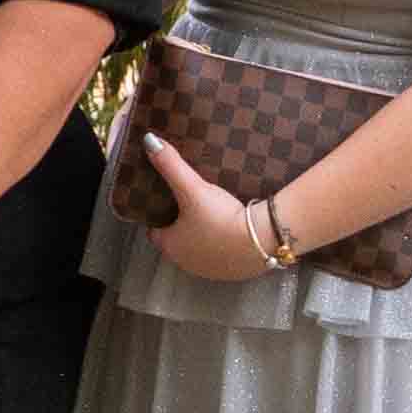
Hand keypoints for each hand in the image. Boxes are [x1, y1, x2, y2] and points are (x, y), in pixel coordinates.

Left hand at [127, 135, 280, 285]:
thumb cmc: (220, 217)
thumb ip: (171, 165)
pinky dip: (223, 245)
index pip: (155, 232)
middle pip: (178, 242)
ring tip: (211, 214)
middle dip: (181, 226)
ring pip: (200, 250)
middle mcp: (187, 264)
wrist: (263, 239)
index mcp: (171, 247)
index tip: (166, 202)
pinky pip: (222, 256)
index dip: (159, 217)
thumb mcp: (193, 188)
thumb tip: (148, 140)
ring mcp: (211, 271)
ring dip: (203, 237)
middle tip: (189, 204)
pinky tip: (231, 230)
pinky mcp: (234, 273)